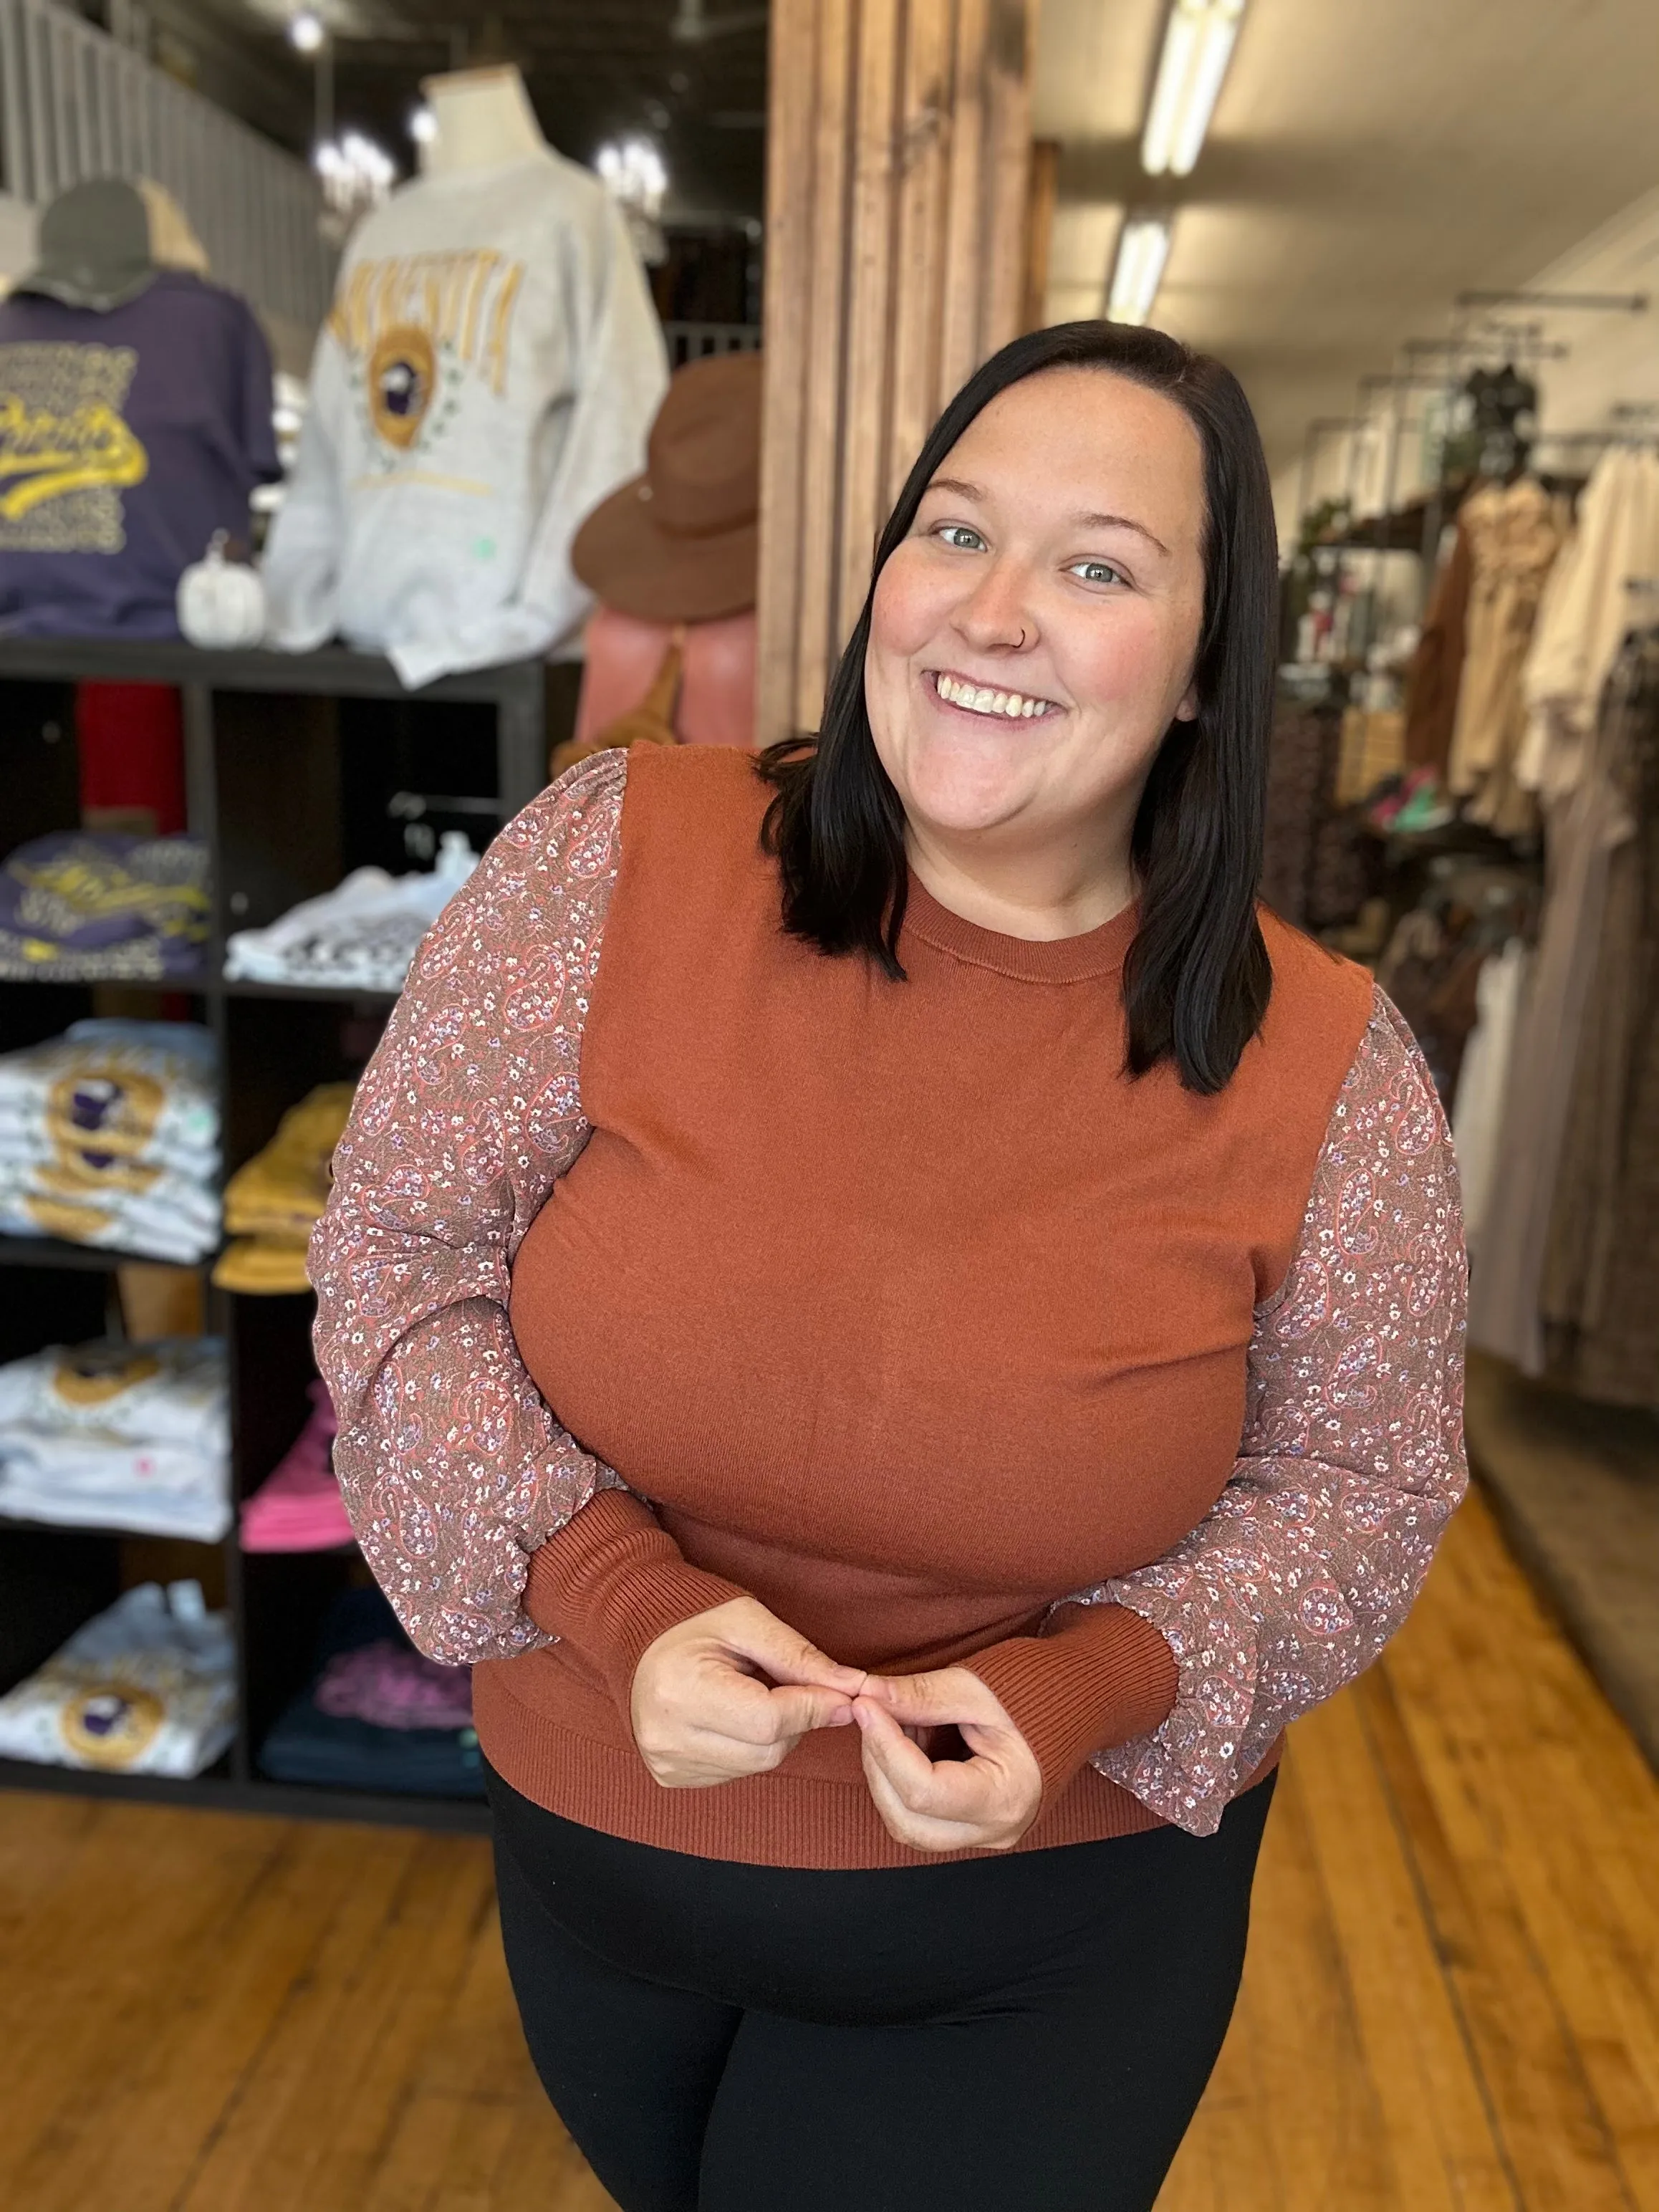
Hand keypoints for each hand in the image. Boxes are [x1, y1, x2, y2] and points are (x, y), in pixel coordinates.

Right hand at [631, 1596, 869, 1788]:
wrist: (637, 1633)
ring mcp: (666, 1762)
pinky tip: (733, 1714)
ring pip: (757, 1765)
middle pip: (767, 1750)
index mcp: (681, 1692)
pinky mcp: (670, 1776)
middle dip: (797, 1719)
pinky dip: (749, 1746)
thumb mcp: (748, 1622)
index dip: (814, 1708)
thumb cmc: (694, 1618)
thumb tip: (853, 1688)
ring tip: (754, 1692)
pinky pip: (735, 1772)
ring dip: (774, 1734)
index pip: (768, 1720)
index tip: (846, 1694)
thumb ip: (800, 1657)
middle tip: (794, 1684)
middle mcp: (667, 1737)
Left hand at [853, 1665, 1042, 1853]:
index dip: (884, 1745)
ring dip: (885, 1773)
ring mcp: (984, 1834)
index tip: (864, 1704)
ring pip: (907, 1824)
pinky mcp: (973, 1826)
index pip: (923, 1790)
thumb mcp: (976, 1686)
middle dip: (878, 1762)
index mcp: (1006, 1797)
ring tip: (899, 1722)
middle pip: (908, 1818)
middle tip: (873, 1710)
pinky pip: (919, 1818)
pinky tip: (911, 1740)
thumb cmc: (1038, 1690)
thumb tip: (866, 1696)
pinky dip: (901, 1781)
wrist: (1076, 1703)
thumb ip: (918, 1696)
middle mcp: (996, 1829)